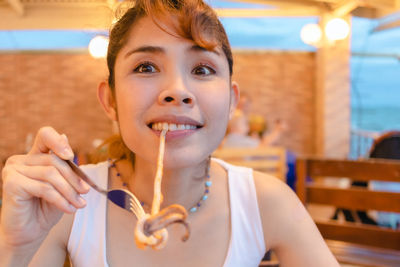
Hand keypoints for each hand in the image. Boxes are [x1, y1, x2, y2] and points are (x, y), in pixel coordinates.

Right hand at [0, 126, 89, 249]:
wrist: (29, 234)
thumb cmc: (45, 209)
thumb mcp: (62, 185)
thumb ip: (64, 165)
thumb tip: (65, 136)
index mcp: (33, 156)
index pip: (45, 135)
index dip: (59, 142)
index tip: (71, 156)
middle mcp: (20, 160)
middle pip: (54, 160)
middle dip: (74, 179)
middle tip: (85, 193)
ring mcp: (13, 170)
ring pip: (51, 174)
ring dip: (70, 191)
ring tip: (79, 204)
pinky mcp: (11, 183)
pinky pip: (44, 188)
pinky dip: (60, 199)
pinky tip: (69, 209)